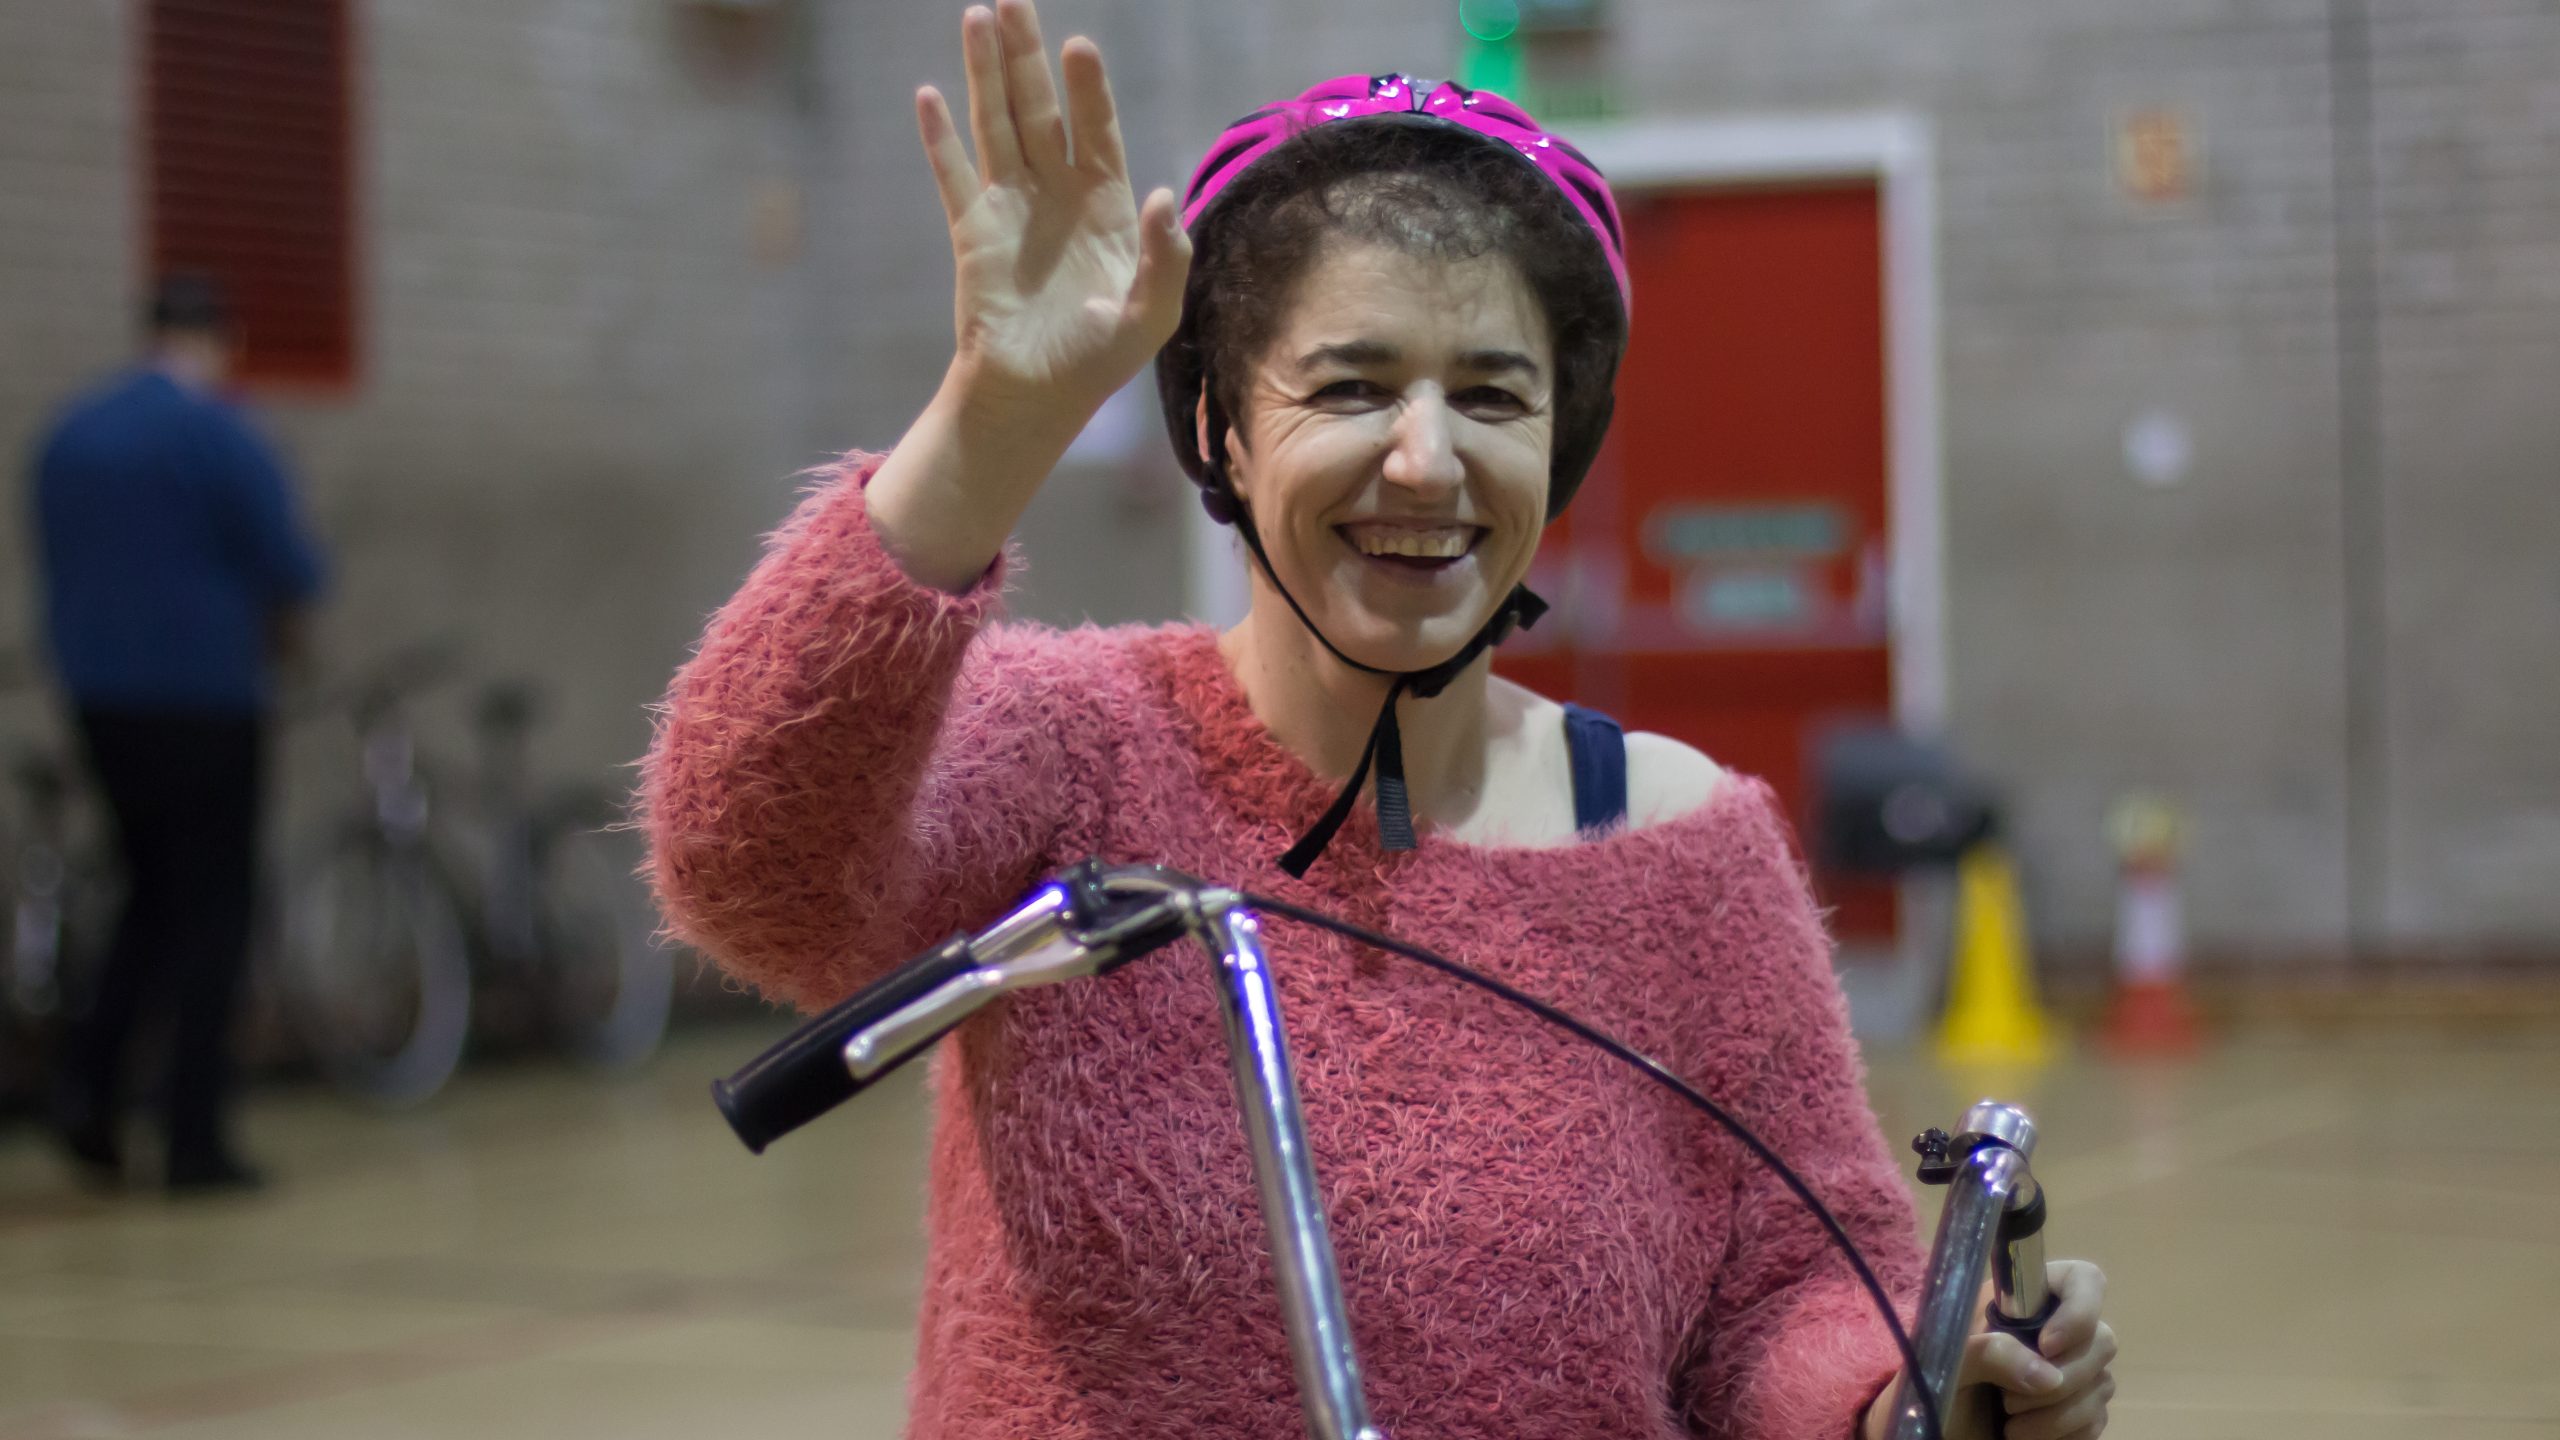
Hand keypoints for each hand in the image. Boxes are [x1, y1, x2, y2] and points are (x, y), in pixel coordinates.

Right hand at [918, 0, 1189, 422]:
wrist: (1036, 398)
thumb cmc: (1098, 360)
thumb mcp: (1152, 315)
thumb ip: (1165, 257)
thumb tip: (1161, 192)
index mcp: (1103, 207)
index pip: (1096, 131)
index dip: (1088, 90)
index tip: (1078, 46)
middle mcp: (1056, 195)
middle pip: (1040, 110)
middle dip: (1028, 56)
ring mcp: (1011, 208)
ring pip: (996, 125)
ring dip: (985, 73)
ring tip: (976, 19)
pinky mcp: (973, 232)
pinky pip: (953, 175)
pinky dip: (940, 137)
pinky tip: (928, 95)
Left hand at [1863, 1260, 2114, 1439]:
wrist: (1932, 1435)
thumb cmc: (1931, 1389)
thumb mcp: (1945, 1364)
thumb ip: (1987, 1353)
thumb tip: (2046, 1375)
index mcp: (2021, 1304)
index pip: (2082, 1279)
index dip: (2080, 1308)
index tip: (2047, 1346)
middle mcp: (2053, 1332)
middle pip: (2102, 1339)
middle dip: (2062, 1379)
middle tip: (2009, 1401)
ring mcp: (2070, 1374)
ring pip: (2103, 1385)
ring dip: (2057, 1415)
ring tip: (2010, 1425)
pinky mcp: (2078, 1413)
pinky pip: (2098, 1421)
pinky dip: (2066, 1435)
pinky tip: (2028, 1437)